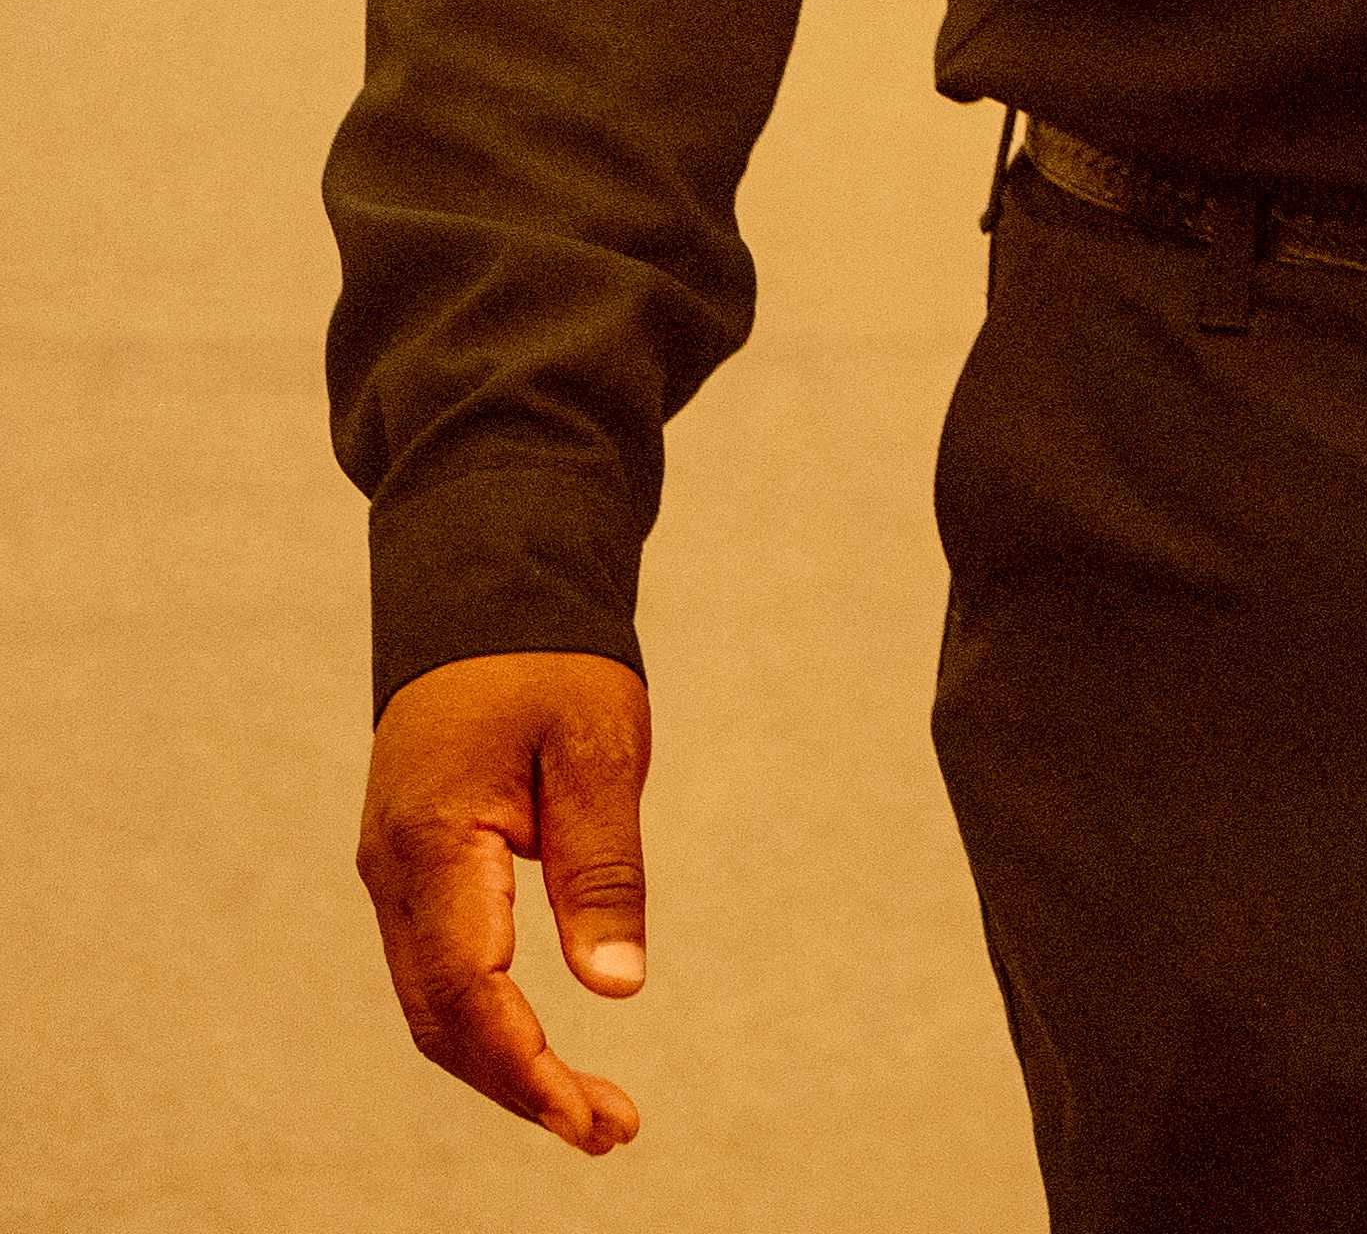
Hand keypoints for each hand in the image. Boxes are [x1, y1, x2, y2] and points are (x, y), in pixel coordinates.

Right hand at [359, 650, 652, 1153]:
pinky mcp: (413, 872)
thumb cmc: (550, 662)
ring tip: (590, 1109)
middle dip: (520, 1085)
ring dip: (504, 1063)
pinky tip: (541, 1049)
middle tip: (611, 1131)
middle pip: (442, 1020)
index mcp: (431, 846)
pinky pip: (438, 970)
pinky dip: (486, 1021)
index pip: (468, 994)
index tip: (595, 1120)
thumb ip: (602, 869)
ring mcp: (393, 877)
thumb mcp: (598, 751)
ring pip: (434, 1003)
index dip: (528, 1069)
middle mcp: (393, 875)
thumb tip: (615, 985)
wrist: (484, 595)